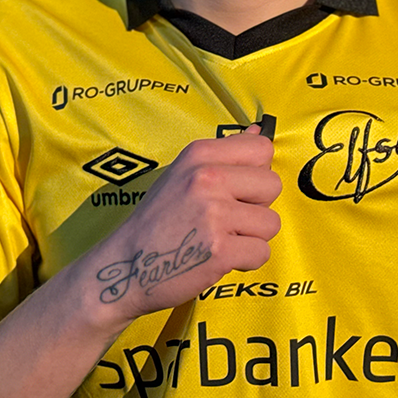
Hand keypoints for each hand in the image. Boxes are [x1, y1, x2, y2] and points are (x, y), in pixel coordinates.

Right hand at [81, 127, 281, 323]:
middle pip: (273, 185)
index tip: (236, 190)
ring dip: (252, 237)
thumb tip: (261, 132)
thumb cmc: (158, 220)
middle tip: (228, 219)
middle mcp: (207, 177)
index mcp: (200, 154)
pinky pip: (262, 253)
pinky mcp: (220, 251)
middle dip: (258, 207)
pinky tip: (218, 258)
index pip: (263, 149)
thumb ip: (224, 155)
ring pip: (271, 223)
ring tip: (221, 239)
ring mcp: (214, 214)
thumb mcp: (183, 174)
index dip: (256, 173)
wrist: (125, 266)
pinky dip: (245, 262)